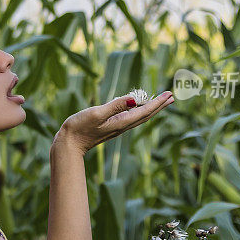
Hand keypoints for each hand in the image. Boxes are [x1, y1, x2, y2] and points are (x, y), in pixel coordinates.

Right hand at [55, 91, 174, 154]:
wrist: (68, 144)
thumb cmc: (79, 127)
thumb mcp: (96, 114)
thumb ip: (115, 105)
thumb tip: (135, 99)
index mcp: (121, 122)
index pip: (144, 111)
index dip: (158, 103)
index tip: (169, 94)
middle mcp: (121, 126)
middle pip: (145, 115)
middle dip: (159, 106)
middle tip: (171, 96)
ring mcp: (116, 127)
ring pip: (139, 117)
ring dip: (151, 109)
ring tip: (160, 102)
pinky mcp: (109, 127)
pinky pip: (130, 118)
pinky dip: (139, 111)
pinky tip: (137, 108)